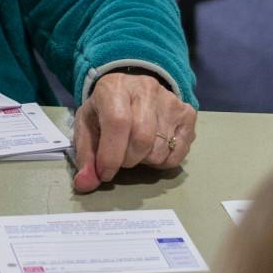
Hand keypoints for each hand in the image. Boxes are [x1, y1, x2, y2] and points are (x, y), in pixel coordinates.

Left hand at [71, 70, 197, 193]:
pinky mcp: (187, 114)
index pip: (118, 123)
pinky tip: (152, 150)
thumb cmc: (105, 110)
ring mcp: (171, 101)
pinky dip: (163, 162)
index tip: (104, 173)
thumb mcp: (87, 126)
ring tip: (135, 149)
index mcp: (115, 88)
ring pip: (160, 149)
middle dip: (127, 160)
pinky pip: (178, 153)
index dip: (110, 155)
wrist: (131, 89)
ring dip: (144, 161)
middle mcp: (146, 90)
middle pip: (142, 139)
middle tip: (120, 159)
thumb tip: (85, 184)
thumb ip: (85, 156)